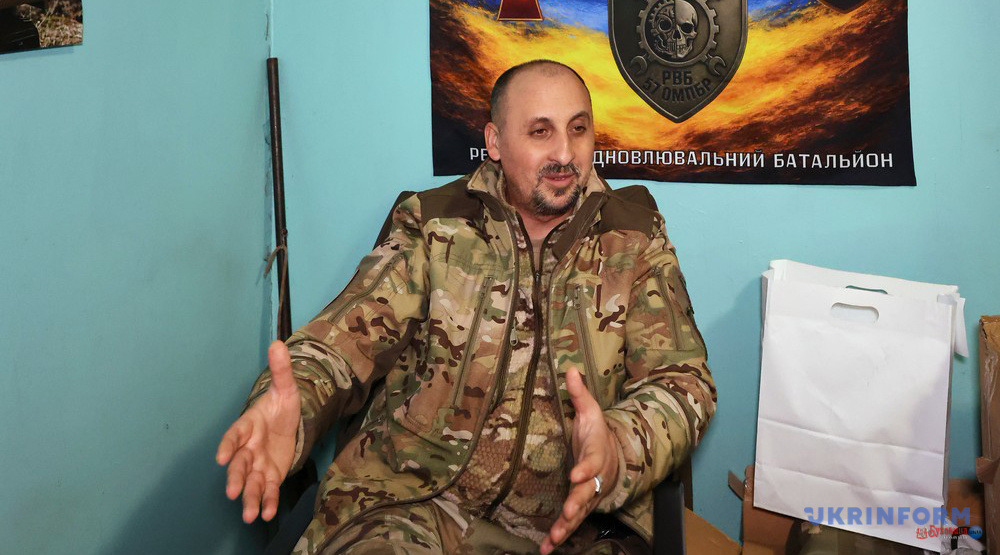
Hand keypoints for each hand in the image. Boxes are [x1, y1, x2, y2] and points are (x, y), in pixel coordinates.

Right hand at [216, 340, 299, 522]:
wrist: (292, 422)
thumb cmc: (282, 406)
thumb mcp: (287, 388)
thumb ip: (281, 370)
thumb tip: (279, 344)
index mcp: (248, 425)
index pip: (235, 435)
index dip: (228, 445)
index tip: (221, 456)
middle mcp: (249, 447)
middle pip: (239, 464)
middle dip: (235, 478)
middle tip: (231, 492)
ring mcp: (259, 464)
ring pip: (250, 482)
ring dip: (249, 498)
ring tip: (249, 515)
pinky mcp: (271, 476)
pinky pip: (268, 490)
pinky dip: (268, 502)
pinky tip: (269, 514)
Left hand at [540, 367, 618, 554]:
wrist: (614, 458)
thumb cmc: (598, 434)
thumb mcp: (591, 412)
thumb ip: (580, 395)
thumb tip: (570, 369)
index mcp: (596, 455)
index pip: (592, 462)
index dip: (585, 469)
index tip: (576, 474)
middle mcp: (594, 479)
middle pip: (587, 494)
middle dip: (577, 504)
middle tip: (568, 513)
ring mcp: (588, 496)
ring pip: (579, 513)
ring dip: (567, 527)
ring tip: (554, 539)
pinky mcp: (580, 508)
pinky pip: (571, 525)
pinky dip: (560, 538)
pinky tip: (545, 549)